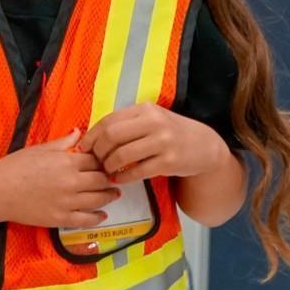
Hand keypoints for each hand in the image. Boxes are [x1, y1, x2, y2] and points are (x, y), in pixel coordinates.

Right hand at [0, 130, 120, 229]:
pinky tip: (103, 215)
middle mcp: (71, 182)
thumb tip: (78, 132)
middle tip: (112, 178)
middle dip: (108, 178)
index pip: (95, 160)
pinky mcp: (61, 219)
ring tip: (113, 194)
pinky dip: (98, 217)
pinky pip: (86, 220)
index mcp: (66, 162)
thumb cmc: (13, 167)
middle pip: (101, 179)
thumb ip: (62, 142)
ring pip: (98, 199)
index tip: (105, 162)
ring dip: (108, 196)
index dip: (102, 160)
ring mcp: (67, 202)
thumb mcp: (38, 149)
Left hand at [83, 104, 229, 183]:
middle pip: (112, 136)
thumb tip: (90, 137)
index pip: (109, 120)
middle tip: (96, 161)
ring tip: (107, 170)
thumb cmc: (170, 133)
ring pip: (122, 155)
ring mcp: (163, 142)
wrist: (205, 146)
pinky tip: (119, 179)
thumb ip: (126, 124)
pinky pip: (137, 172)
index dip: (92, 136)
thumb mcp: (151, 120)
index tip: (84, 147)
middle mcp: (154, 122)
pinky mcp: (169, 161)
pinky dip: (123, 177)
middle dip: (98, 151)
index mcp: (145, 109)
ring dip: (109, 166)